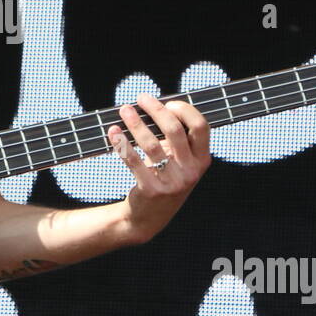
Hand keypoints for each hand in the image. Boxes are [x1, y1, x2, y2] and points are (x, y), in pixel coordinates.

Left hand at [108, 93, 210, 244]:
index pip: (201, 126)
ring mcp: (172, 183)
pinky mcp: (151, 190)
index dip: (184, 110)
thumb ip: (176, 138)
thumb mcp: (180, 162)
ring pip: (151, 144)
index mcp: (202, 160)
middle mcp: (191, 172)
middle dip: (156, 109)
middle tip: (141, 98)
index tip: (167, 102)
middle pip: (175, 130)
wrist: (149, 217)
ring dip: (135, 123)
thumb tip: (156, 105)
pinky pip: (133, 160)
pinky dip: (122, 143)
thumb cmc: (163, 179)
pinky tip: (113, 131)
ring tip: (124, 110)